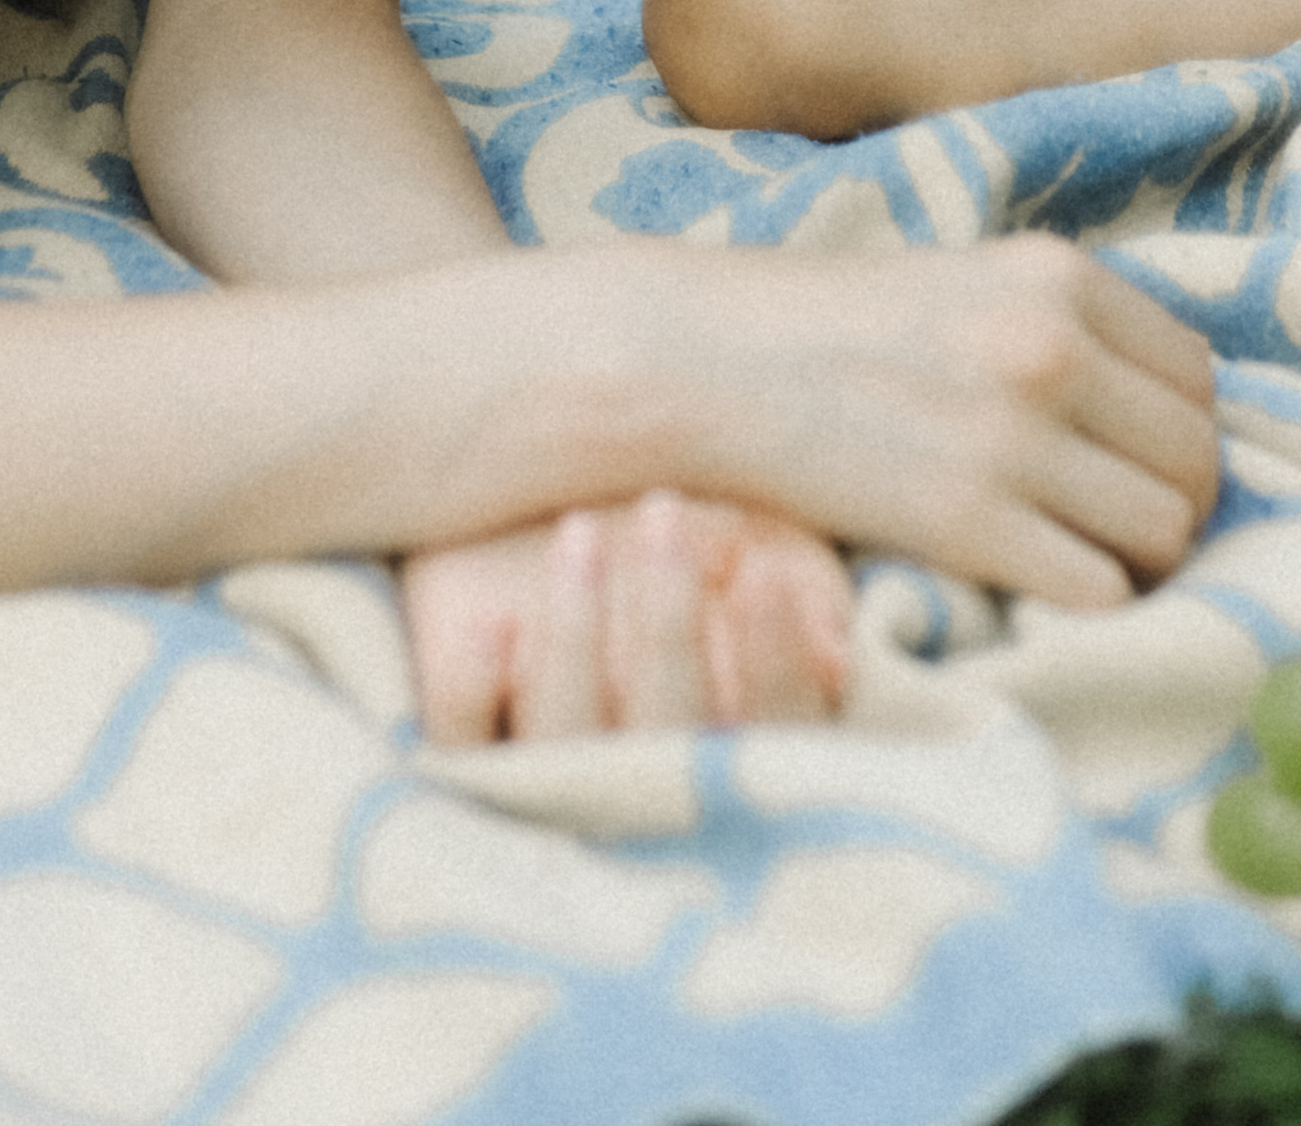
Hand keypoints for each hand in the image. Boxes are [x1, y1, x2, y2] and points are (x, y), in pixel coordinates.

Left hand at [401, 492, 853, 746]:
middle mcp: (645, 792)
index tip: (766, 579)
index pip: (770, 745)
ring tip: (580, 531)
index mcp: (737, 764)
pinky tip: (493, 622)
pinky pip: (463, 746)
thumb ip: (812, 608)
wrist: (585, 529)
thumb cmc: (707, 558)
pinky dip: (474, 688)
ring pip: (557, 742)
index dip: (774, 672)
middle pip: (658, 742)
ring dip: (572, 632)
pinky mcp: (468, 756)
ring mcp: (551, 781)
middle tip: (664, 509)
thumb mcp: (777, 565)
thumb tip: (838, 654)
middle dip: (666, 625)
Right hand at [623, 236, 1222, 609]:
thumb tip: (1158, 410)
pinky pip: (1100, 591)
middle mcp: (1051, 345)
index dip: (1175, 431)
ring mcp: (1012, 436)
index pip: (1200, 376)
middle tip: (1115, 531)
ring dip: (1139, 564)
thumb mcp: (966, 284)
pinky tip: (1034, 592)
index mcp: (1058, 276)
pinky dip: (1085, 606)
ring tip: (1081, 564)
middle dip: (1172, 505)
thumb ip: (1062, 326)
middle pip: (1199, 458)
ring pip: (1168, 530)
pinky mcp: (967, 522)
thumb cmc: (833, 327)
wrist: (706, 360)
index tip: (1131, 463)